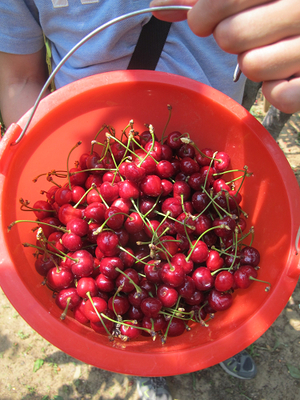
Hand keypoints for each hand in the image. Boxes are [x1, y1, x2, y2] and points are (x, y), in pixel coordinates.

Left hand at [150, 0, 299, 113]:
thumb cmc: (272, 6)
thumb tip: (158, 9)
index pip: (221, 0)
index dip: (202, 14)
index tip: (203, 20)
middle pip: (231, 36)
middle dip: (228, 37)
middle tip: (242, 33)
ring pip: (253, 66)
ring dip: (253, 63)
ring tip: (269, 49)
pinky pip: (280, 96)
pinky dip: (275, 91)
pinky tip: (283, 74)